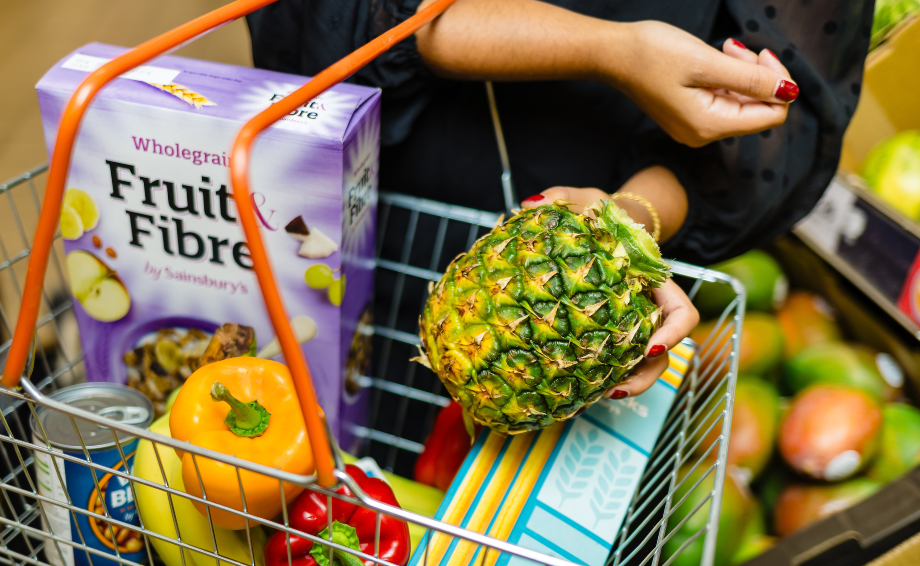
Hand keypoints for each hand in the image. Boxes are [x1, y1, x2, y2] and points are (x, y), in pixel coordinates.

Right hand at [416, 0, 794, 146]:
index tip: (760, 54)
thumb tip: (790, 92)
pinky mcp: (686, 115)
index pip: (771, 115)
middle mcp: (703, 134)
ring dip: (743, 74)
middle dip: (758, 76)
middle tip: (737, 47)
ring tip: (725, 48)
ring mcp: (693, 127)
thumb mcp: (707, 62)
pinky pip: (722, 101)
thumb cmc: (653, 54)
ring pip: (741, 103)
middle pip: (758, 110)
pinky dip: (727, 78)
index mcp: (709, 126)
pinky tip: (716, 58)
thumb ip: (751, 80)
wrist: (611, 54)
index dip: (778, 84)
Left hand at [520, 181, 699, 397]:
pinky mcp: (608, 332)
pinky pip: (614, 361)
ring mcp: (630, 323)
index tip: (652, 348)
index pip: (681, 312)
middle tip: (617, 390)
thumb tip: (532, 203)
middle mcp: (647, 306)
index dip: (674, 334)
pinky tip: (580, 387)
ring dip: (627, 383)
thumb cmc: (597, 212)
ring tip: (599, 396)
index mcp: (653, 280)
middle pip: (663, 351)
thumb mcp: (585, 198)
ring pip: (641, 364)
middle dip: (646, 375)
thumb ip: (563, 197)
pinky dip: (603, 376)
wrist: (595, 225)